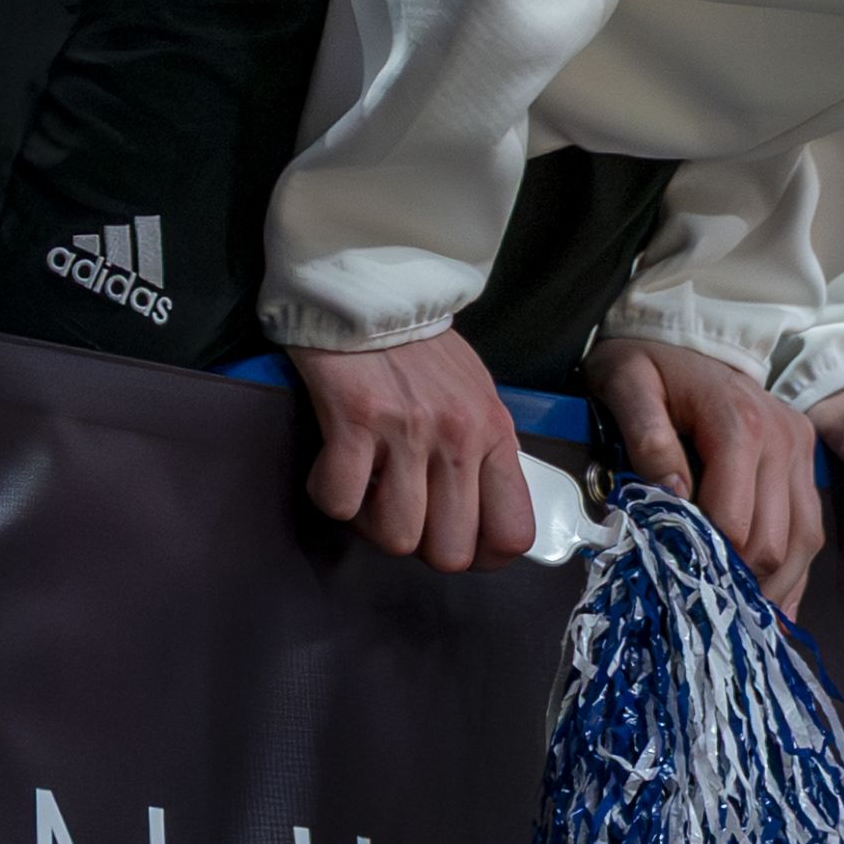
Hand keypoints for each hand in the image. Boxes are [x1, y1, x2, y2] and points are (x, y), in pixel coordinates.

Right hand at [292, 327, 536, 572]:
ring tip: (367, 482)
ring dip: (372, 521)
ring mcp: (408, 431)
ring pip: (396, 537)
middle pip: (450, 553)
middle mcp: (458, 436)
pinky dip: (330, 494)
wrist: (370, 288)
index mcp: (494, 431)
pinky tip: (334, 462)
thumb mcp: (475, 395)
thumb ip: (481, 453)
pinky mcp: (355, 421)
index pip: (513, 532)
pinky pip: (340, 504)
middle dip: (421, 543)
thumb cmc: (421, 349)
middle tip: (401, 505)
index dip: (481, 555)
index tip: (453, 538)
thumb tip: (477, 521)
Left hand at [589, 337, 828, 608]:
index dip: (706, 563)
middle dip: (738, 585)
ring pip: (802, 545)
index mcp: (740, 422)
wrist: (685, 338)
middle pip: (772, 542)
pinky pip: (810, 532)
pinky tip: (770, 610)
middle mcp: (783, 439)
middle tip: (698, 609)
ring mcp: (801, 452)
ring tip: (734, 619)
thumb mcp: (627, 384)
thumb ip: (647, 436)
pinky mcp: (807, 464)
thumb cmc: (648, 365)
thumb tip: (672, 496)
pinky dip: (793, 576)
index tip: (673, 584)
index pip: (735, 522)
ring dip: (771, 590)